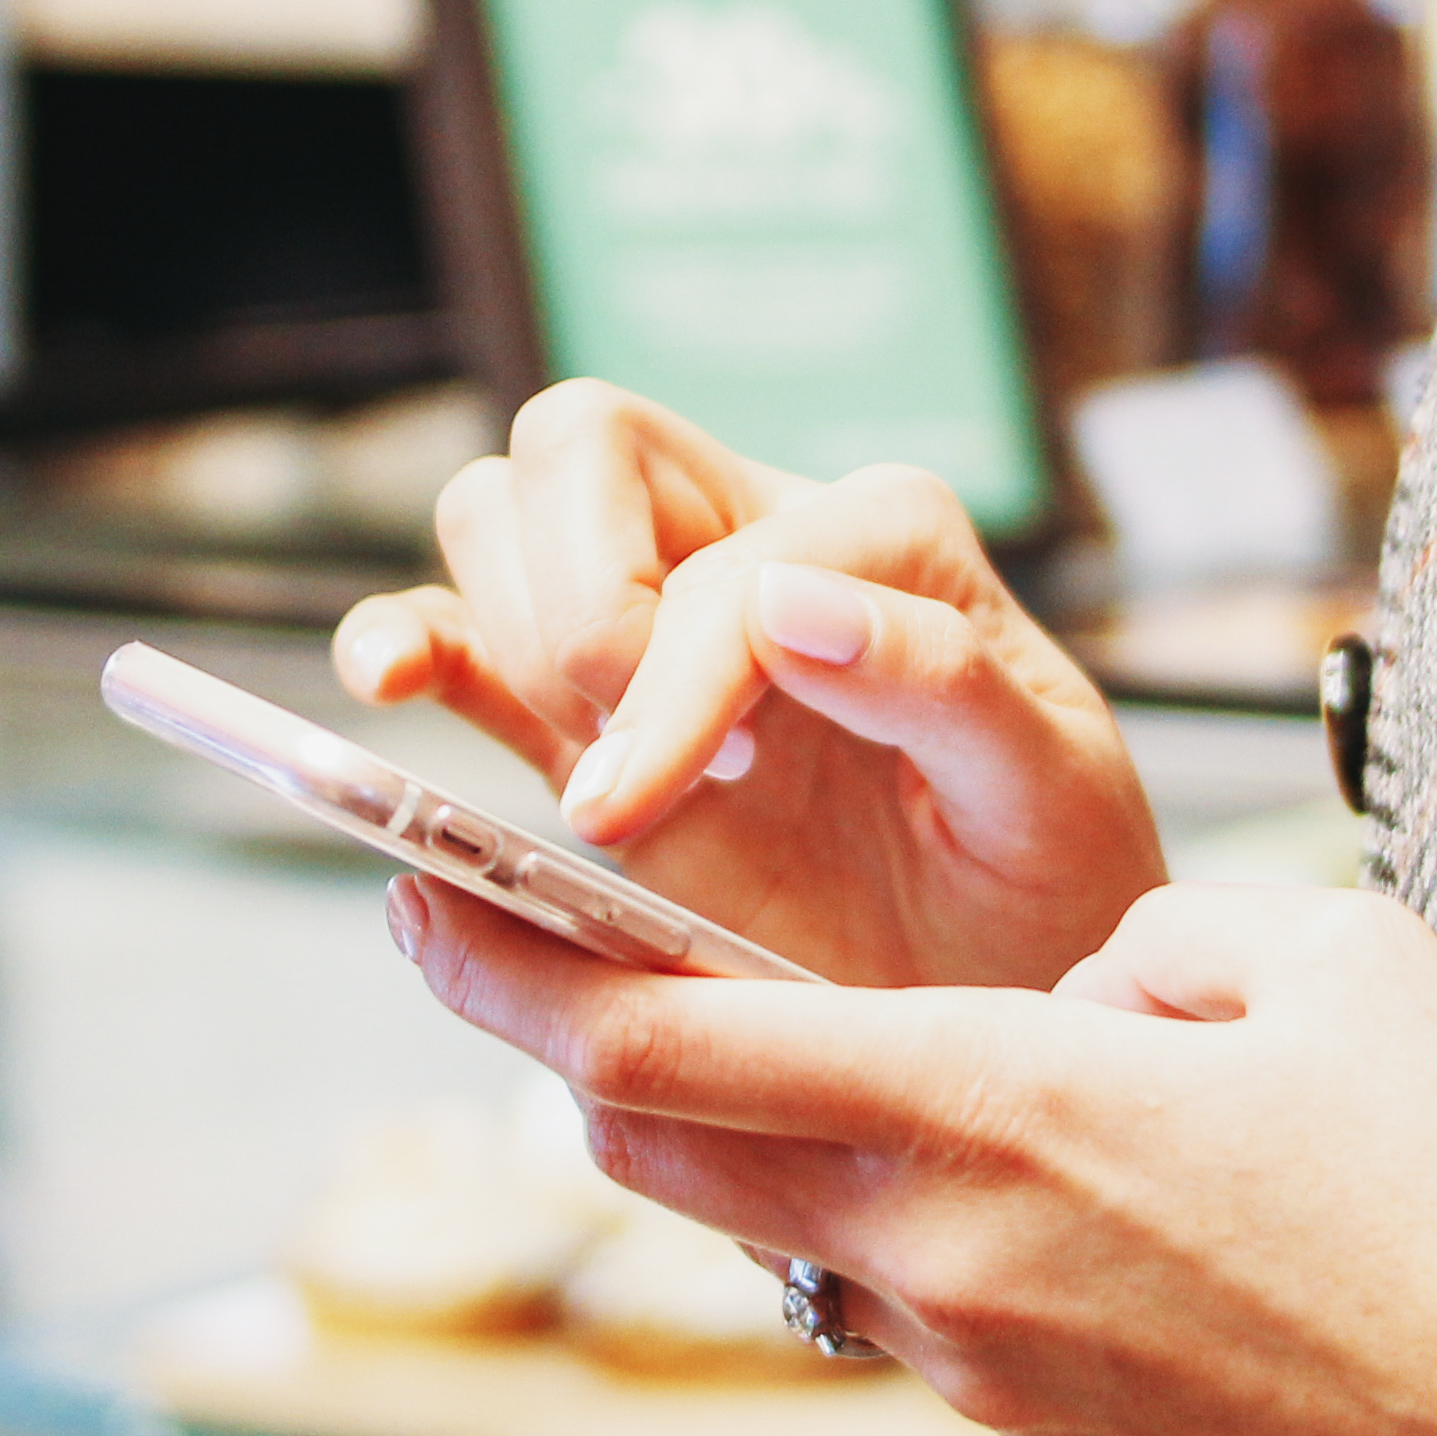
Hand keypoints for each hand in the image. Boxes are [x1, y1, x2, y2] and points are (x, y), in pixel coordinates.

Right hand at [333, 380, 1163, 988]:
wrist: (1018, 991)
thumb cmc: (1052, 885)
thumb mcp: (1052, 790)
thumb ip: (942, 684)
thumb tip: (792, 601)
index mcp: (885, 539)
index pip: (730, 557)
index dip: (680, 675)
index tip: (674, 802)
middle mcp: (756, 542)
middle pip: (584, 444)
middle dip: (579, 600)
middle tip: (632, 767)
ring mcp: (655, 623)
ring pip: (505, 513)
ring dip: (504, 625)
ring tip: (590, 776)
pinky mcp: (581, 718)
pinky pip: (453, 635)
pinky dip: (401, 638)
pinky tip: (384, 683)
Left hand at [389, 871, 1436, 1435]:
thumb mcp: (1319, 961)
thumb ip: (1143, 935)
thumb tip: (1072, 978)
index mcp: (995, 1104)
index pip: (659, 1042)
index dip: (502, 963)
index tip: (405, 885)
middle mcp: (946, 1257)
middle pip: (661, 1151)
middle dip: (562, 1039)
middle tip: (503, 933)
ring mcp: (982, 1377)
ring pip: (793, 1232)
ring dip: (768, 1138)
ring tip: (810, 1041)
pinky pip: (924, 1311)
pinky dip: (921, 1233)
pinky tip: (1059, 1197)